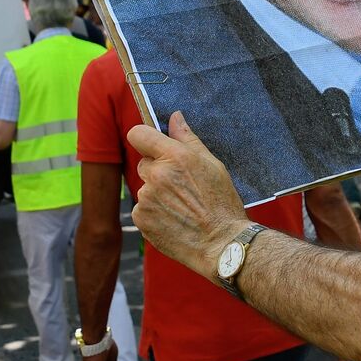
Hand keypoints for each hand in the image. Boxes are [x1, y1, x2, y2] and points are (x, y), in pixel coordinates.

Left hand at [128, 111, 249, 279]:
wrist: (221, 243)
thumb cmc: (222, 203)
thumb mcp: (212, 164)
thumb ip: (188, 139)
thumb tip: (175, 117)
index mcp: (174, 156)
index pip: (139, 134)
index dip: (145, 138)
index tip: (153, 145)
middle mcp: (156, 175)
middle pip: (144, 163)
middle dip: (158, 170)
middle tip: (181, 186)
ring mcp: (146, 198)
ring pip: (145, 188)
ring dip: (157, 194)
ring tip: (182, 207)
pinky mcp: (141, 219)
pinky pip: (142, 208)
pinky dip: (154, 213)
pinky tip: (174, 220)